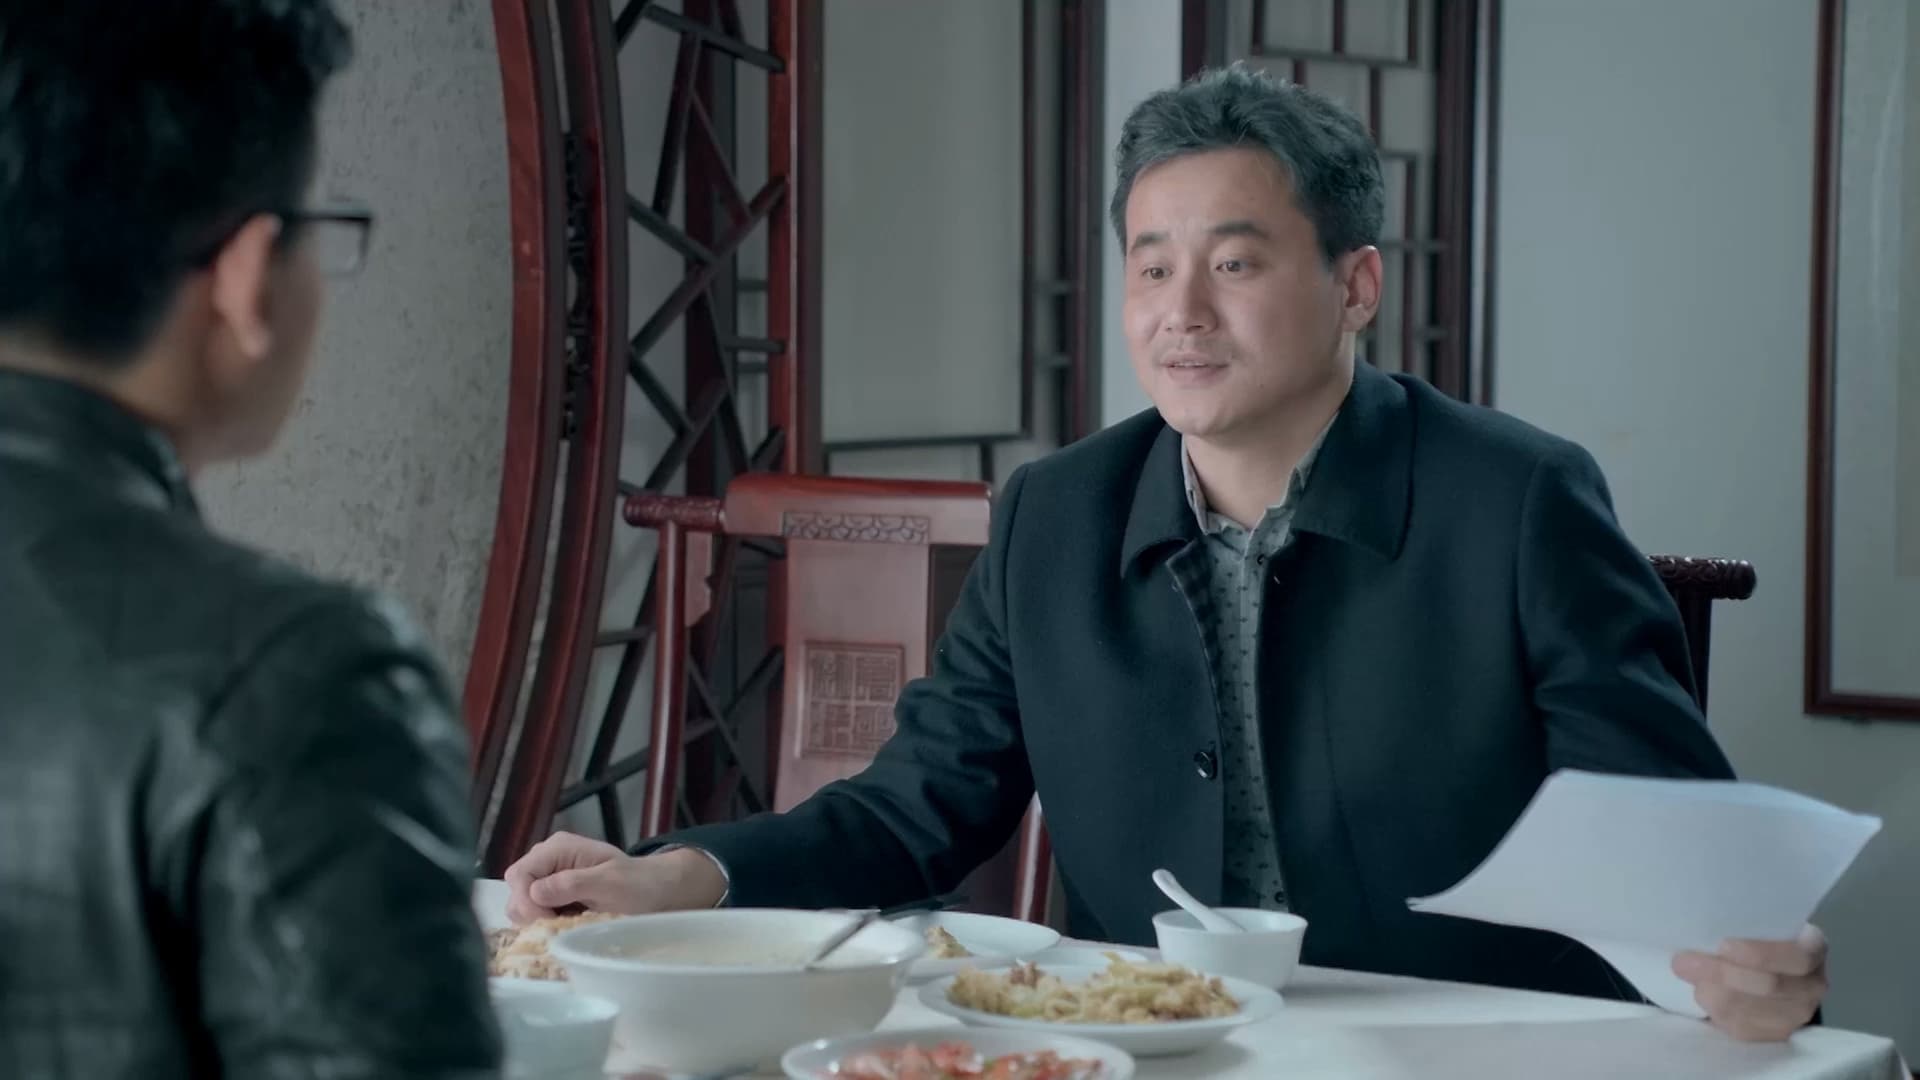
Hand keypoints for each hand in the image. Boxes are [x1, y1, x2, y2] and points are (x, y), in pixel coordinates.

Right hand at [503, 831, 726, 923]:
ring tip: (565, 925)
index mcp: (559, 848)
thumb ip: (574, 883)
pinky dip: (543, 923)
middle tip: (556, 928)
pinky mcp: (551, 895)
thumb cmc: (636, 884)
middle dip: (529, 912)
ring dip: (536, 920)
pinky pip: (533, 912)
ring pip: (520, 903)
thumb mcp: (610, 882)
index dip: (527, 901)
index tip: (547, 922)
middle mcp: (547, 858)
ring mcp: (547, 876)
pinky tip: (565, 926)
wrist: (654, 891)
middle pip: (516, 888)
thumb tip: (537, 892)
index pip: (521, 874)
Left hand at [1672, 923, 1828, 1040]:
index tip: (1723, 945)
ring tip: (1689, 976)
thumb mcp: (1761, 925)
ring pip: (1748, 1011)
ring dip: (1711, 993)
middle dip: (1720, 973)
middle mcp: (1813, 985)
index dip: (1760, 955)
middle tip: (1683, 961)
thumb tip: (1700, 925)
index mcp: (1813, 949)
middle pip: (1768, 986)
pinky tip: (1703, 994)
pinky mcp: (1776, 1035)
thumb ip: (1744, 925)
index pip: (1795, 957)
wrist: (1775, 971)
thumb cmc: (1761, 939)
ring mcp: (1797, 1015)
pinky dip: (1716, 1011)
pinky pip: (1741, 1029)